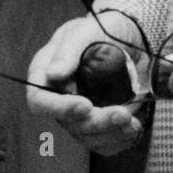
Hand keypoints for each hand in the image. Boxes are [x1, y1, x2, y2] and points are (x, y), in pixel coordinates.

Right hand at [26, 15, 145, 156]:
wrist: (128, 38)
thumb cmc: (101, 29)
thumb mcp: (86, 30)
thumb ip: (69, 50)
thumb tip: (53, 74)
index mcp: (46, 74)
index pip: (39, 100)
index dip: (58, 108)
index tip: (85, 105)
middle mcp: (59, 98)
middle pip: (69, 123)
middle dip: (97, 122)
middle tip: (122, 113)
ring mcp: (78, 113)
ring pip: (87, 137)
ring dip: (111, 133)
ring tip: (132, 121)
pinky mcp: (98, 123)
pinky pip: (104, 143)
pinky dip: (119, 140)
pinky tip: (133, 127)